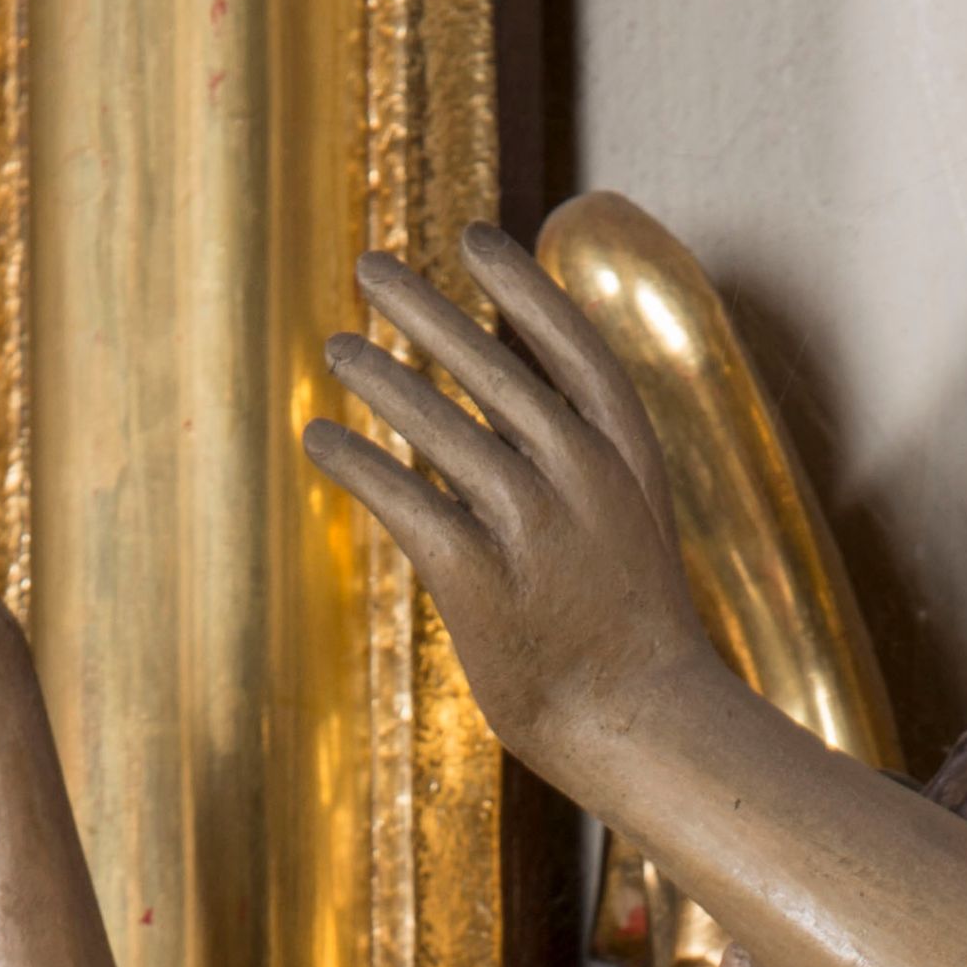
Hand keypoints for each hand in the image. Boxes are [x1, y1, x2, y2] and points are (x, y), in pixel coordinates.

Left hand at [308, 228, 706, 785]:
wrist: (646, 728)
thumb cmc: (632, 635)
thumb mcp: (631, 526)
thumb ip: (578, 461)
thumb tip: (499, 393)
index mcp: (629, 456)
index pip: (571, 344)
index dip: (522, 285)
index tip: (473, 237)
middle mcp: (582, 477)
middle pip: (490, 367)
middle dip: (423, 310)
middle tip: (370, 267)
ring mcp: (533, 527)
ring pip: (437, 425)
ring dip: (378, 378)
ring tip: (337, 349)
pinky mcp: (481, 580)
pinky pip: (402, 498)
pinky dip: (353, 462)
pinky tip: (320, 440)